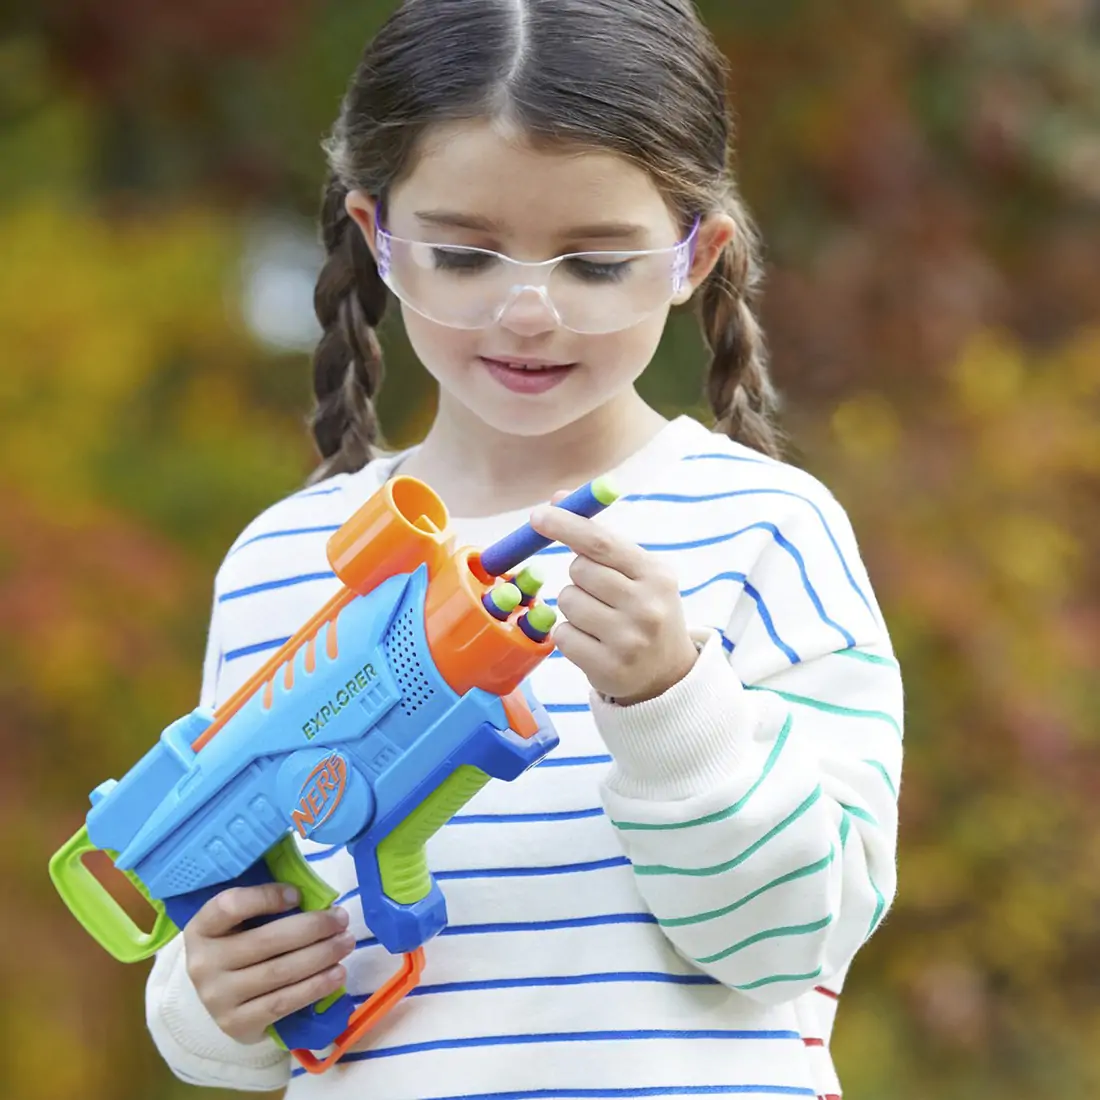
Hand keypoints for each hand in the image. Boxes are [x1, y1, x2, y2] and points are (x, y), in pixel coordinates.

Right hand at [183, 884, 354, 1044]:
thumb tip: (316, 898)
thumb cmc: (238, 945)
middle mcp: (203, 964)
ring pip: (279, 972)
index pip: (230, 905)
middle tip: (341, 919)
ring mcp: (218, 998)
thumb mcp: (239, 922)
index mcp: (202, 928)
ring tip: (346, 943)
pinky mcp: (236, 1024)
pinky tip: (337, 974)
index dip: (266, 896)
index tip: (298, 894)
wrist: (220, 996)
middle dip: (313, 928)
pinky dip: (315, 987)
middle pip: (266, 941)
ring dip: (321, 956)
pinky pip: (283, 1003)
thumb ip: (266, 905)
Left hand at [530, 497, 698, 705]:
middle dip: (579, 576)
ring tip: (600, 620)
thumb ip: (600, 538)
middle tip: (600, 592)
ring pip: (567, 602)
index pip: (602, 542)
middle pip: (580, 571)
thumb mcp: (639, 572)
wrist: (667, 673)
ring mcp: (628, 640)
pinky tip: (594, 642)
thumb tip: (559, 499)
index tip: (537, 516)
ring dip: (574, 606)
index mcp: (656, 575)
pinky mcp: (608, 668)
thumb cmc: (644, 610)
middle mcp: (646, 606)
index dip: (566, 525)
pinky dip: (570, 635)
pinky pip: (562, 635)